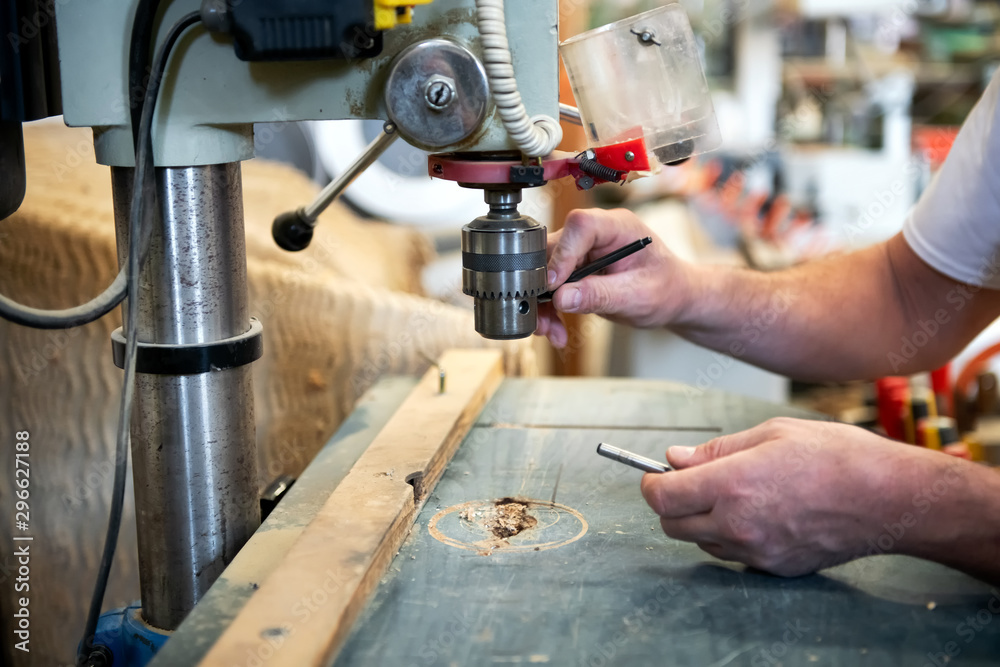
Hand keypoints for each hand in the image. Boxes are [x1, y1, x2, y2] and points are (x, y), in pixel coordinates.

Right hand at [536, 208, 694, 347]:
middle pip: (555, 248)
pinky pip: (551, 285)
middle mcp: (596, 233)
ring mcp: (583, 250)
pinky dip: (549, 308)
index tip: (554, 285)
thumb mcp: (638, 297)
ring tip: (551, 330)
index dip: (563, 254)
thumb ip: (600, 295)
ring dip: (543, 303)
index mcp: (617, 226)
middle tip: (545, 318)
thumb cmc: (666, 289)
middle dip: (544, 286)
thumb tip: (563, 297)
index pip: (580, 226)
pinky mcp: (574, 268)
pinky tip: (556, 329)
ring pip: (545, 269)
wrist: (672, 298)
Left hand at [639, 418, 947, 576]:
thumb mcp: (771, 433)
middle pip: (673, 525)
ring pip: (702, 543)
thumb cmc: (835, 455)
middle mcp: (738, 525)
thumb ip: (715, 450)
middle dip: (671, 503)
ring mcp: (757, 552)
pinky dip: (732, 537)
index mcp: (732, 485)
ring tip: (735, 494)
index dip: (650, 483)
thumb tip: (674, 458)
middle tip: (691, 481)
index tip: (654, 474)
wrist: (888, 498)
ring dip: (702, 521)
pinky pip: (734, 555)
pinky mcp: (775, 568)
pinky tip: (759, 513)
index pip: (662, 497)